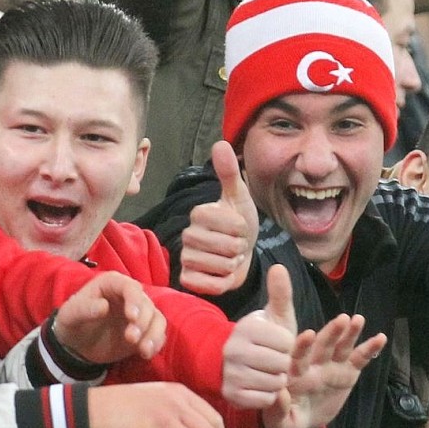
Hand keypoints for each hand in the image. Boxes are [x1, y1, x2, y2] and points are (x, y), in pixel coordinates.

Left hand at [54, 271, 166, 362]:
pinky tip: (146, 354)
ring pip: (157, 319)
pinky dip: (156, 344)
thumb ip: (84, 308)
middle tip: (131, 339)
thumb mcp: (70, 314)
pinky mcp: (145, 330)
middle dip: (143, 322)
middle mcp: (131, 295)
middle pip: (147, 304)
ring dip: (153, 334)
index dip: (135, 300)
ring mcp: (140, 313)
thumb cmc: (73, 322)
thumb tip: (104, 306)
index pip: (131, 287)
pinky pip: (158, 334)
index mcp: (113, 284)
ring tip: (142, 350)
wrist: (76, 344)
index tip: (132, 318)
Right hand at [180, 140, 258, 294]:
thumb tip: (220, 143)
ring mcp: (186, 258)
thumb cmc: (240, 223)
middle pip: (224, 246)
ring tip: (230, 258)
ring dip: (232, 265)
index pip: (227, 223)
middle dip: (239, 248)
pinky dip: (223, 282)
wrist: (242, 253)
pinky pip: (209, 284)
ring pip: (218, 266)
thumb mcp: (240, 198)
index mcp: (199, 213)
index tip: (240, 227)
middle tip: (236, 245)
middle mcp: (188, 235)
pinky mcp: (188, 279)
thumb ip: (230, 173)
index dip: (241, 228)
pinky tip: (223, 274)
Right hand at [221, 264, 297, 407]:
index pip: (287, 343)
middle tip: (276, 362)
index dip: (289, 346)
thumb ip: (280, 294)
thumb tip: (279, 267)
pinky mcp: (231, 395)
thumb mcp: (274, 317)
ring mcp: (230, 373)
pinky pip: (266, 400)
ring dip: (278, 381)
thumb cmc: (263, 339)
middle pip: (282, 365)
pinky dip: (269, 396)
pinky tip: (262, 386)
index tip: (279, 345)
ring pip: (275, 383)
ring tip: (269, 373)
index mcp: (247, 328)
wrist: (234, 364)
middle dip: (285, 365)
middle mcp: (234, 349)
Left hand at [261, 314, 386, 427]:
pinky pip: (360, 359)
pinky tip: (381, 338)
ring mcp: (332, 366)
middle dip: (332, 332)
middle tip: (342, 319)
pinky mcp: (348, 372)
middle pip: (323, 345)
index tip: (309, 334)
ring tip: (358, 319)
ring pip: (342, 347)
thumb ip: (278, 409)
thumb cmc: (286, 420)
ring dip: (350, 333)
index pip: (298, 356)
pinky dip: (370, 348)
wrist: (302, 421)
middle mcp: (314, 364)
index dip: (303, 346)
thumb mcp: (279, 422)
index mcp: (295, 373)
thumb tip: (280, 394)